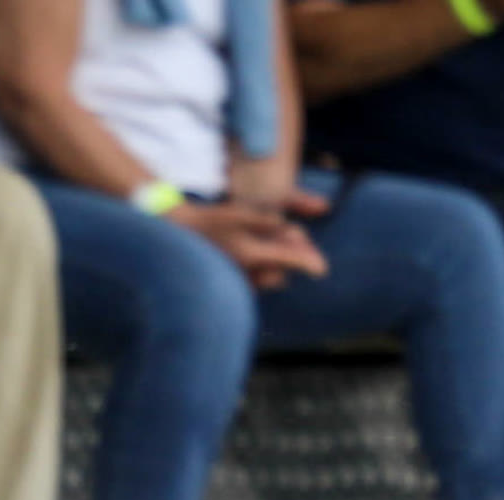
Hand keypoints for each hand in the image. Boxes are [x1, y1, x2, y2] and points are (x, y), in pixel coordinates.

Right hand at [170, 200, 328, 287]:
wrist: (180, 236)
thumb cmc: (211, 220)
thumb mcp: (243, 213)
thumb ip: (270, 223)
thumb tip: (292, 234)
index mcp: (251, 254)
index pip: (288, 260)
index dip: (308, 262)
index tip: (323, 270)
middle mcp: (246, 273)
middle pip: (281, 274)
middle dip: (289, 258)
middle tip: (293, 236)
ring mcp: (238, 281)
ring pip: (269, 280)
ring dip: (276, 265)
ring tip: (272, 241)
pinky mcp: (232, 284)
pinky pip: (256, 282)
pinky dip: (262, 270)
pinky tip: (256, 252)